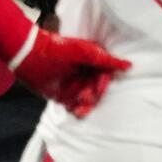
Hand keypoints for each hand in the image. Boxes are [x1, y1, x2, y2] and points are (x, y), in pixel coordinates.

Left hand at [14, 29, 130, 117]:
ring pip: (87, 101)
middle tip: (86, 96)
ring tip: (79, 106)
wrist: (32, 56)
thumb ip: (107, 61)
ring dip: (86, 106)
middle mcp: (85, 74)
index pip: (105, 76)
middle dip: (93, 96)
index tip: (98, 86)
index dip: (103, 83)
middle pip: (97, 91)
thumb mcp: (87, 53)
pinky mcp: (62, 96)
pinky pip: (74, 107)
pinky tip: (75, 111)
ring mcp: (74, 86)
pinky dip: (76, 110)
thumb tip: (129, 66)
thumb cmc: (59, 50)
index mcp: (92, 62)